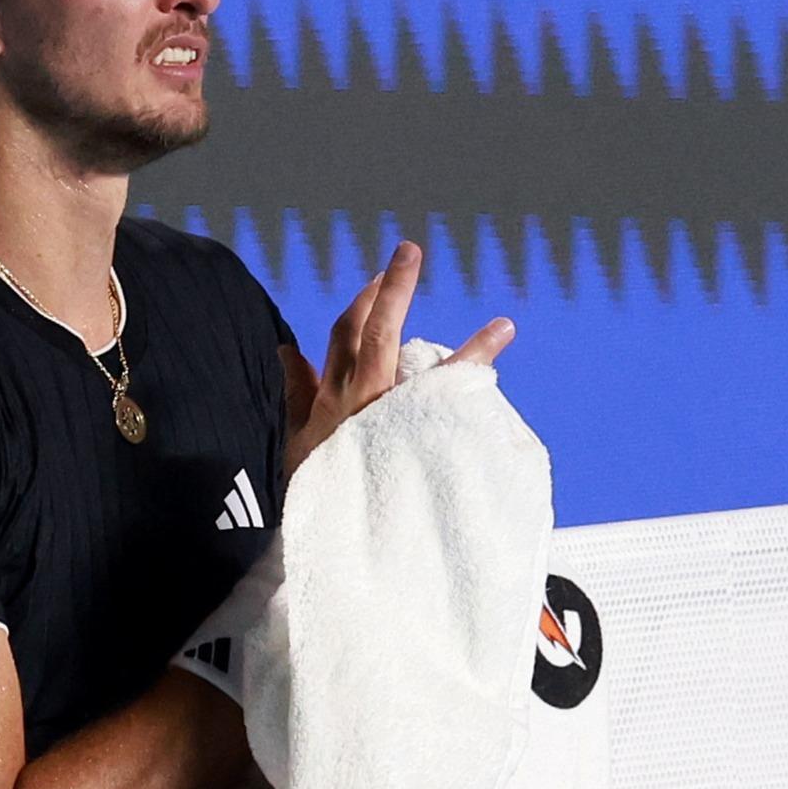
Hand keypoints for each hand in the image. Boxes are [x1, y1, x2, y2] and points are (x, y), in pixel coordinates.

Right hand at [280, 241, 514, 478]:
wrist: (338, 534)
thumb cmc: (318, 491)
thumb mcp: (297, 442)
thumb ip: (297, 394)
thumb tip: (286, 351)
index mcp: (332, 398)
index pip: (340, 338)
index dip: (357, 306)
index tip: (373, 284)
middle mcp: (360, 395)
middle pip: (371, 328)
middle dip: (388, 289)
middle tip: (407, 253)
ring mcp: (390, 409)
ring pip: (414, 350)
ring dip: (443, 321)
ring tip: (485, 310)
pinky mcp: (418, 428)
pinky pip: (454, 386)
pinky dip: (478, 357)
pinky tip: (501, 332)